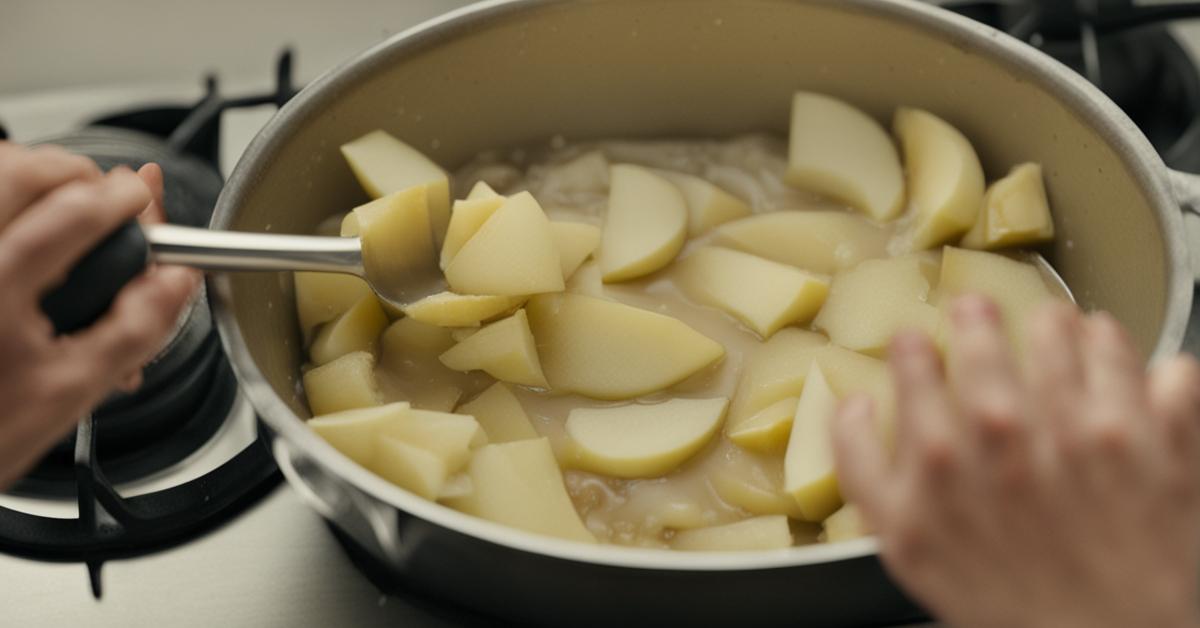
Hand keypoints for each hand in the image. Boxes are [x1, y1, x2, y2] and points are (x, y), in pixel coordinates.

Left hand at [0, 142, 199, 489]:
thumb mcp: (73, 392)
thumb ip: (134, 331)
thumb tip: (176, 283)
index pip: (73, 213)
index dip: (122, 199)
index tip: (141, 199)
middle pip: (16, 170)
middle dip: (70, 169)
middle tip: (100, 191)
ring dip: (26, 173)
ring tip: (59, 197)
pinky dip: (4, 197)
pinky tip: (19, 219)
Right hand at [833, 296, 1199, 627]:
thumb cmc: (1002, 602)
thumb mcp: (900, 544)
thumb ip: (860, 465)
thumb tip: (855, 405)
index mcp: (943, 451)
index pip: (916, 357)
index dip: (913, 346)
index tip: (917, 345)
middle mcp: (1015, 428)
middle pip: (990, 327)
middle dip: (979, 316)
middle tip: (980, 315)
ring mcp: (1092, 430)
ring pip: (1080, 330)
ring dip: (1070, 328)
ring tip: (1066, 335)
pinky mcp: (1162, 445)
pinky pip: (1171, 372)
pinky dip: (1159, 369)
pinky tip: (1143, 378)